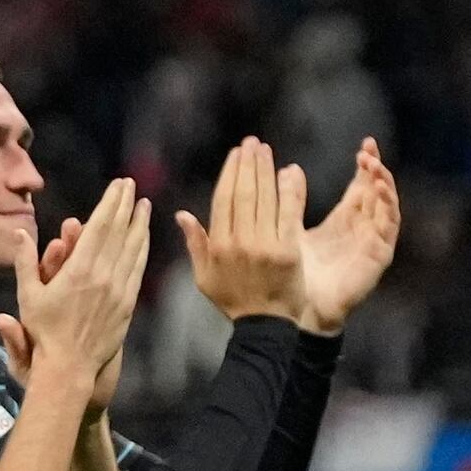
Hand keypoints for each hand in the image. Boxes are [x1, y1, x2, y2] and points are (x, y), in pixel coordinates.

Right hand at [0, 175, 148, 402]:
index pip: (100, 227)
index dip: (111, 203)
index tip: (118, 185)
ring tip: (144, 205)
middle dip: (126, 206)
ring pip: (133, 250)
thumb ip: (25, 261)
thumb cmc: (43, 332)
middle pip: (120, 233)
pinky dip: (142, 250)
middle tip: (132, 186)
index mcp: (79, 270)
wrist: (69, 366)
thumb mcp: (28, 295)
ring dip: (140, 224)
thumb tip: (19, 232)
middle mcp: (103, 276)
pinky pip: (137, 270)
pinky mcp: (127, 305)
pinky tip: (144, 238)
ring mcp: (118, 291)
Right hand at [177, 135, 305, 326]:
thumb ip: (195, 243)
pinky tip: (289, 172)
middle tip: (252, 143)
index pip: (223, 199)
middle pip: (243, 193)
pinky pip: (288, 213)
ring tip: (266, 150)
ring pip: (264, 198)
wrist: (265, 327)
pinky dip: (289, 190)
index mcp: (218, 246)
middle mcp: (239, 243)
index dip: (230, 172)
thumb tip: (181, 214)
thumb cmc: (234, 301)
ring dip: (265, 170)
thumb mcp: (204, 277)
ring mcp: (264, 246)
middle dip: (248, 164)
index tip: (236, 154)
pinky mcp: (287, 251)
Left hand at [295, 140, 401, 336]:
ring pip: (388, 205)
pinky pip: (390, 226)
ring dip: (384, 183)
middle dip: (377, 168)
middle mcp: (363, 228)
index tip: (365, 144)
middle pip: (378, 191)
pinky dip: (389, 205)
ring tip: (373, 165)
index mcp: (345, 220)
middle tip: (369, 149)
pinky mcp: (379, 256)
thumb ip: (290, 201)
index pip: (362, 186)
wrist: (298, 311)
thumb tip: (289, 168)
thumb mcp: (288, 228)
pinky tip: (379, 189)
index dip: (367, 165)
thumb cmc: (292, 275)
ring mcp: (373, 242)